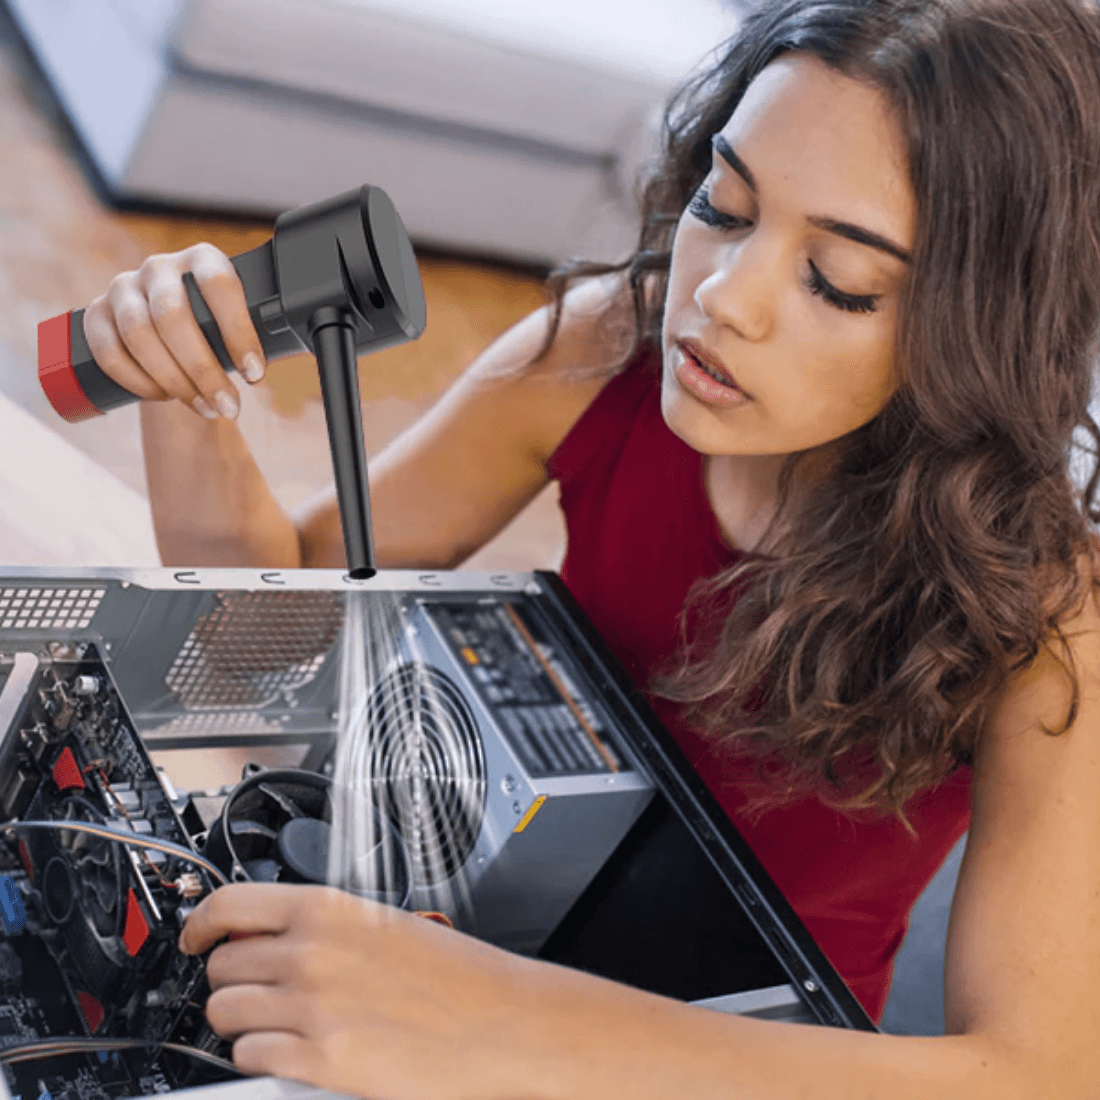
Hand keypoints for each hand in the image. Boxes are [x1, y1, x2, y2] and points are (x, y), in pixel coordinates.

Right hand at [82, 243, 266, 420]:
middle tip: (230, 407)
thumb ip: (266, 330)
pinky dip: (137, 381)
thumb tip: (305, 344)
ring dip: (173, 381)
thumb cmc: (219, 329)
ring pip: (139, 335)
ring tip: (204, 408)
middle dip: (204, 370)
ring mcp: (124, 287)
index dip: (238, 331)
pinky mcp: (96, 314)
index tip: (256, 374)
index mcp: (203, 258)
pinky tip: (164, 397)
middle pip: (174, 316)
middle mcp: (160, 267)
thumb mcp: (242, 322)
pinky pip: (109, 351)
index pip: (219, 284)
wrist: (171, 331)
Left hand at [178, 883, 550, 1099]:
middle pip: (220, 964)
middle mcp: (312, 953)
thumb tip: (264, 934)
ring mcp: (313, 1008)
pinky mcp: (320, 1061)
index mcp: (329, 909)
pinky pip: (250, 1056)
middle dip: (231, 977)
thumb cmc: (455, 973)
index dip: (198, 923)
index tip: (193, 936)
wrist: (501, 1021)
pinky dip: (260, 1057)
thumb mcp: (382, 924)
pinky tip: (292, 1051)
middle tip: (256, 987)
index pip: (229, 905)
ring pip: (224, 1012)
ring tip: (276, 1022)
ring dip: (241, 1020)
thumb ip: (320, 925)